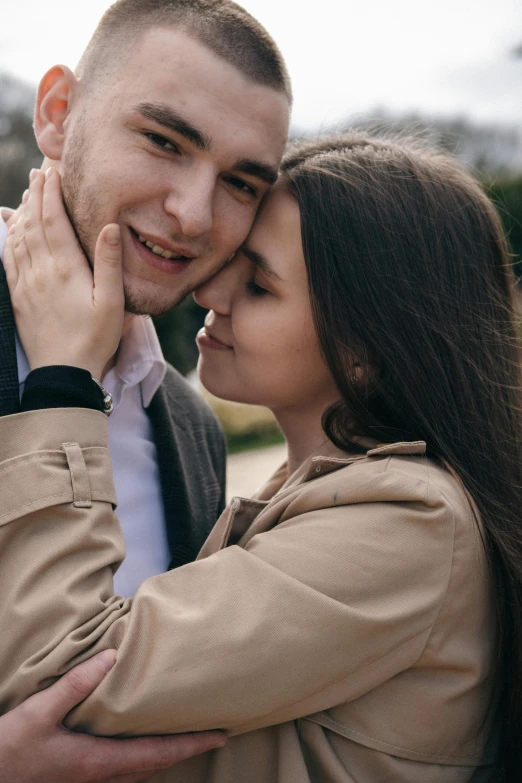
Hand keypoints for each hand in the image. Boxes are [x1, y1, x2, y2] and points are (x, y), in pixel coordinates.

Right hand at [0, 649, 225, 782]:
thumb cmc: (11, 750)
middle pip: (157, 764)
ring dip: (167, 753)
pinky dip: (145, 756)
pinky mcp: (81, 777)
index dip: (191, 744)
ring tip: (187, 734)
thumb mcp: (39, 713)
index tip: (219, 735)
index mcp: (99, 761)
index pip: (157, 754)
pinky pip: (126, 769)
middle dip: (188, 749)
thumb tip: (109, 659)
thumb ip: (74, 686)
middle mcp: (102, 776)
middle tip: (215, 732)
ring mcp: (92, 780)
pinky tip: (142, 741)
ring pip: (142, 769)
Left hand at [3, 169, 124, 379]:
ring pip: (19, 239)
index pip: (54, 222)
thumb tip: (109, 227)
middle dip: (35, 197)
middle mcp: (41, 272)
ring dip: (23, 213)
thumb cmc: (94, 339)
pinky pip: (8, 260)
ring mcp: (26, 285)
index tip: (51, 173)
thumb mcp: (111, 303)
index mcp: (66, 270)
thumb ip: (109, 263)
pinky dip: (10, 238)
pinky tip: (13, 231)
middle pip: (34, 225)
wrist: (64, 373)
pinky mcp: (17, 298)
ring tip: (27, 195)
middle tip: (38, 175)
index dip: (51, 196)